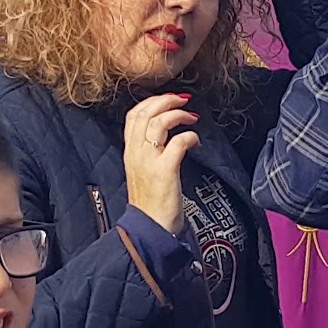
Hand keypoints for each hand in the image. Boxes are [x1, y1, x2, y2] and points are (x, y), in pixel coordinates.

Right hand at [123, 94, 200, 235]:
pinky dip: (190, 136)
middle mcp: (136, 153)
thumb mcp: (142, 171)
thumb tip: (165, 135)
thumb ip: (148, 151)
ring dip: (178, 115)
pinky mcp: (165, 170)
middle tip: (183, 100)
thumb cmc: (151, 202)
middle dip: (166, 101)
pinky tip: (197, 142)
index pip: (133, 115)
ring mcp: (149, 161)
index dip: (151, 101)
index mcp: (130, 152)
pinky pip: (178, 142)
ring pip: (159, 123)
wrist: (149, 228)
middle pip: (145, 113)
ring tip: (191, 117)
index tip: (168, 99)